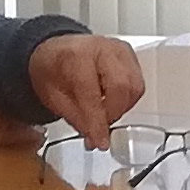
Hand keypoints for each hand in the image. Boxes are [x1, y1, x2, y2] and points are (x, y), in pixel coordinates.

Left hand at [28, 34, 148, 142]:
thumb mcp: (52, 97)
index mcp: (76, 56)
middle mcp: (101, 48)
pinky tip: (111, 101)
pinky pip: (138, 84)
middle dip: (112, 114)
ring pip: (134, 87)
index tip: (100, 141)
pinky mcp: (130, 55)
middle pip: (121, 87)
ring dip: (121, 108)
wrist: (53, 51)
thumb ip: (76, 118)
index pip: (92, 94)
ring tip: (103, 112)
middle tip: (99, 126)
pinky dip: (127, 99)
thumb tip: (95, 137)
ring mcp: (119, 50)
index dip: (97, 122)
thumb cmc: (51, 69)